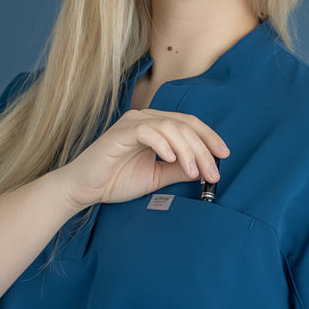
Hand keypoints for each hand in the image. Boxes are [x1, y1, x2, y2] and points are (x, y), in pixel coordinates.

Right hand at [59, 110, 229, 210]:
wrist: (85, 189)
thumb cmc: (115, 180)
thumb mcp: (157, 176)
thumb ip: (179, 170)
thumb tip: (205, 169)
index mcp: (155, 126)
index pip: (189, 124)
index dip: (209, 138)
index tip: (223, 156)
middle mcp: (145, 119)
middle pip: (185, 125)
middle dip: (203, 149)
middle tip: (212, 173)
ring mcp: (132, 124)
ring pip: (171, 127)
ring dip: (187, 150)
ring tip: (193, 172)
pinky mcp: (120, 133)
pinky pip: (148, 132)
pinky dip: (163, 145)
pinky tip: (170, 160)